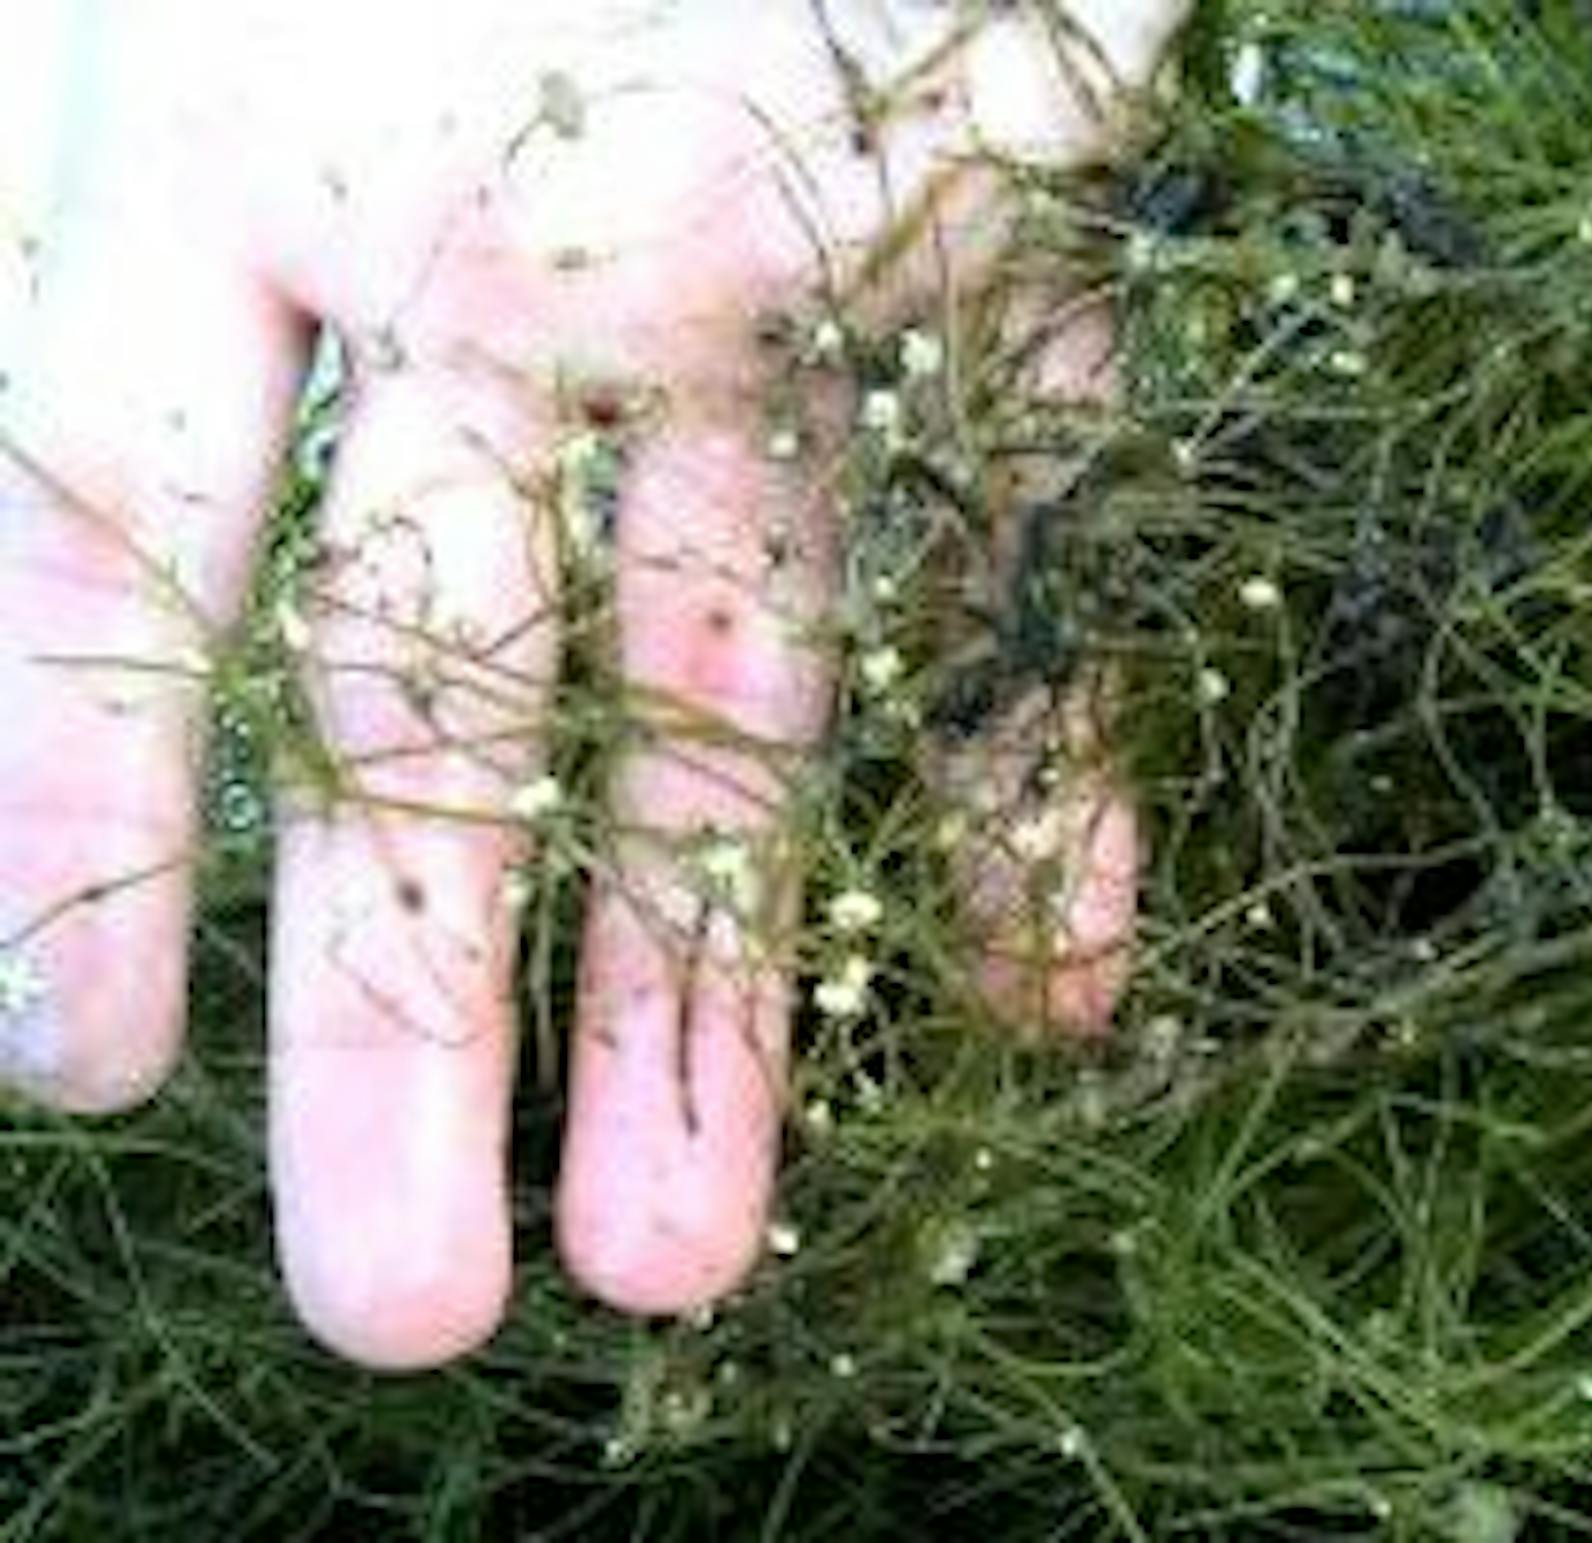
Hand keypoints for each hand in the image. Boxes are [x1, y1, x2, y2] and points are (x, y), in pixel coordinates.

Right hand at [0, 0, 1183, 1367]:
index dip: (88, 820)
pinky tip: (1051, 991)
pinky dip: (1041, 768)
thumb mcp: (140, 25)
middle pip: (446, 707)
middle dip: (426, 1012)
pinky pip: (1026, 538)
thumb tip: (197, 765)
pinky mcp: (1000, 253)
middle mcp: (510, 264)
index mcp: (253, 161)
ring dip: (715, 984)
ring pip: (729, 687)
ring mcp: (768, 282)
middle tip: (410, 1317)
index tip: (75, 1077)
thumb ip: (84, 357)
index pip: (137, 555)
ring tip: (671, 1266)